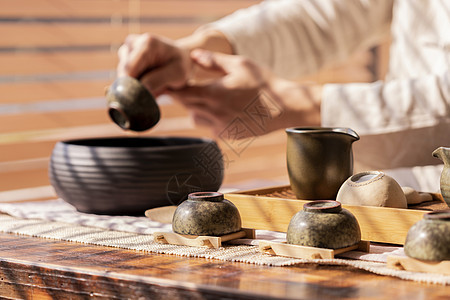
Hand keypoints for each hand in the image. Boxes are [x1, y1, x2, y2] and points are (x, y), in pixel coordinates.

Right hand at [117, 33, 191, 95]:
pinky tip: (148, 83)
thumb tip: (140, 89)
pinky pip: (123, 77)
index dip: (132, 86)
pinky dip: (135, 84)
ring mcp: (126, 50)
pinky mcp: (124, 58)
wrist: (181, 59)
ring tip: (154, 86)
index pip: (129, 69)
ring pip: (122, 76)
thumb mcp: (177, 74)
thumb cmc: (181, 65)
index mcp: (147, 44)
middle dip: (135, 87)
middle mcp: (132, 43)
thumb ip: (158, 80)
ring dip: (136, 85)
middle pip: (123, 73)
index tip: (142, 98)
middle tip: (152, 94)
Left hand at [168, 49, 321, 137]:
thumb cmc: (263, 83)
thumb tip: (192, 55)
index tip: (172, 82)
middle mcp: (214, 113)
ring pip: (195, 119)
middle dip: (184, 96)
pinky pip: (210, 127)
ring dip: (196, 109)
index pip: (181, 93)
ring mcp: (220, 126)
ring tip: (210, 98)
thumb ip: (213, 60)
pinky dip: (211, 119)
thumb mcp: (240, 64)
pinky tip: (224, 110)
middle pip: (186, 106)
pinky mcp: (228, 135)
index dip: (173, 87)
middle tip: (187, 86)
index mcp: (214, 93)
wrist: (284, 108)